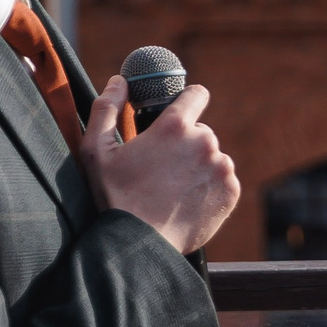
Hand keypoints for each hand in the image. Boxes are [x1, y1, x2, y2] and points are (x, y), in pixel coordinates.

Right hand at [77, 81, 238, 253]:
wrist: (139, 244)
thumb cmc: (114, 198)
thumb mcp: (97, 150)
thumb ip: (105, 108)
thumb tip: (118, 81)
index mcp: (175, 126)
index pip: (197, 95)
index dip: (189, 100)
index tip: (183, 110)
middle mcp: (204, 142)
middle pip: (202, 133)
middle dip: (187, 145)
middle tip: (165, 168)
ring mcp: (221, 167)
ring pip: (214, 158)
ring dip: (199, 168)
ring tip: (174, 189)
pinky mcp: (230, 192)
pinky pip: (224, 181)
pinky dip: (210, 188)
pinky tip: (188, 201)